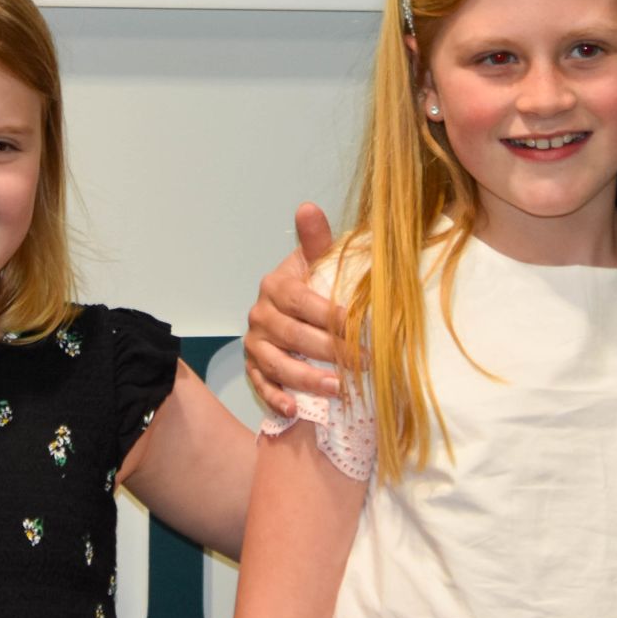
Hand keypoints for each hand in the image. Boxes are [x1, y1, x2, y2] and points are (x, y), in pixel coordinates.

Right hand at [243, 204, 341, 417]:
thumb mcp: (315, 262)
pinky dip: (275, 399)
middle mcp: (260, 314)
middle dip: (328, 351)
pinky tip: (294, 410)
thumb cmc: (313, 285)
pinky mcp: (253, 367)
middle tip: (364, 363)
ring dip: (306, 378)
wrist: (293, 309)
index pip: (302, 301)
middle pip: (292, 335)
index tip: (359, 326)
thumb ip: (316, 240)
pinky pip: (260, 385)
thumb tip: (308, 207)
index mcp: (276, 286)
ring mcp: (255, 343)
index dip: (330, 315)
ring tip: (337, 388)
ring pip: (277, 363)